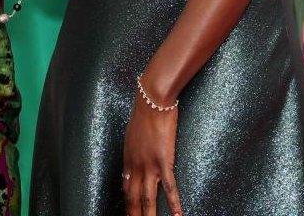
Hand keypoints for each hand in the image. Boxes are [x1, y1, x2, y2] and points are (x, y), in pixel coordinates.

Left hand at [122, 84, 182, 215]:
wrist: (152, 99)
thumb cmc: (145, 111)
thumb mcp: (133, 133)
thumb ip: (135, 149)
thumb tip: (135, 156)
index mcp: (128, 158)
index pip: (126, 188)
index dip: (128, 203)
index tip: (129, 212)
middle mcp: (135, 165)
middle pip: (133, 198)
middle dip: (133, 215)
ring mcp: (149, 165)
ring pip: (147, 198)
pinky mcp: (163, 161)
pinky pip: (169, 187)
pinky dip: (174, 204)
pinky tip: (178, 215)